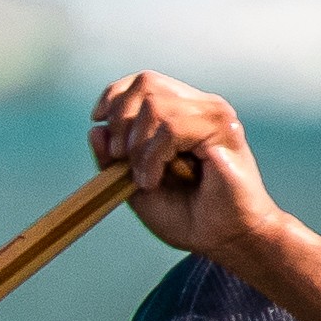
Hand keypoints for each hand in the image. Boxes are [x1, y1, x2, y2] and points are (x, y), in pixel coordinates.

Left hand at [87, 71, 286, 261]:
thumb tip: (95, 129)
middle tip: (121, 159)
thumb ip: (113, 159)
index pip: (144, 81)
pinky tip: (152, 180)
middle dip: (120, 120)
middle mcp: (201, 107)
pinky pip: (172, 127)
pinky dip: (152, 156)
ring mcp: (215, 115)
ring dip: (137, 146)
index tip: (98, 120)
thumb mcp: (134, 186)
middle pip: (146, 82)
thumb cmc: (188, 216)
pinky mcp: (224, 130)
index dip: (115, 96)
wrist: (224, 239)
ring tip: (143, 179)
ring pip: (156, 106)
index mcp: (183, 113)